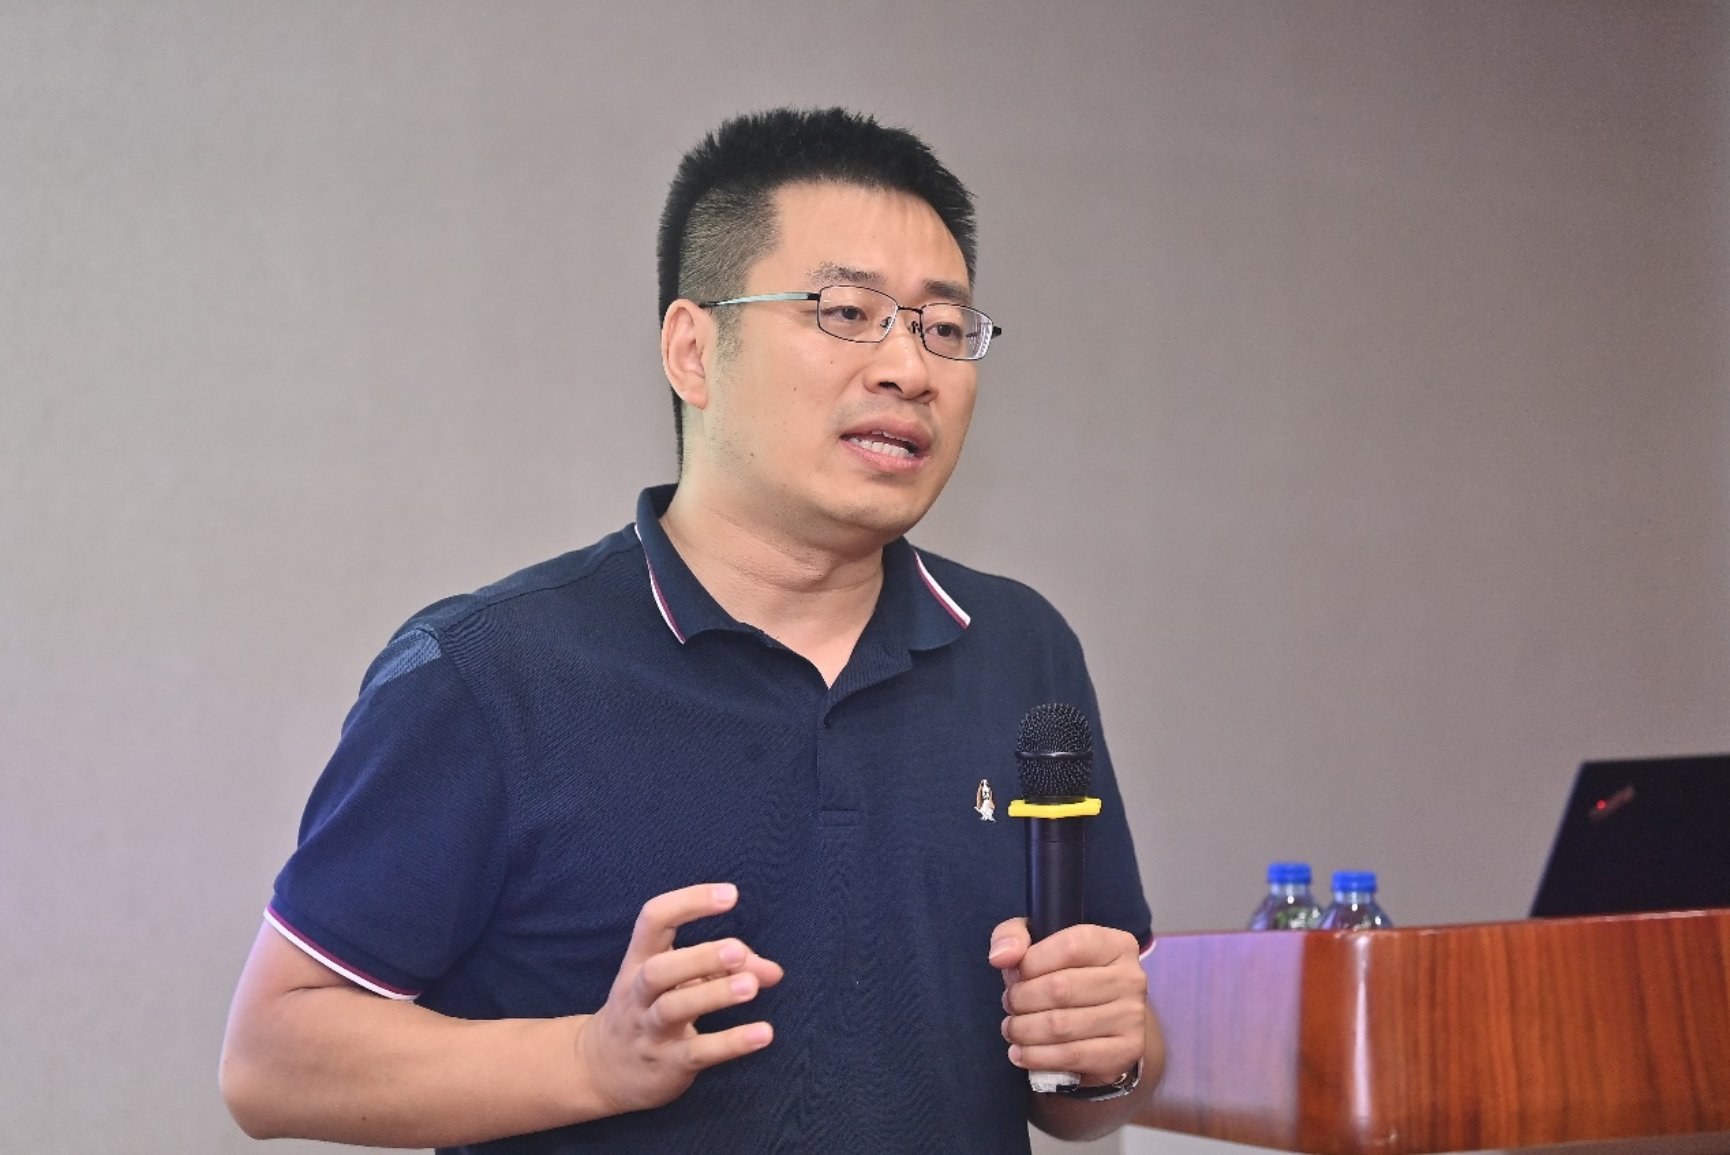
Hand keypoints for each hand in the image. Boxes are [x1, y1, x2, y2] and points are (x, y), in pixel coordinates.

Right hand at [575, 883, 782, 1114]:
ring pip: (674, 1009)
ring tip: (753, 986)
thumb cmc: (649, 1011)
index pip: (653, 920)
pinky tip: (764, 1033)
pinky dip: (731, 1043)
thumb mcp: (679, 983)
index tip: (730, 894)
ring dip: (715, 994)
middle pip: (658, 970)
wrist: (602, 1071)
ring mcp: (649, 1031)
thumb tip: (774, 972)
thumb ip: (724, 969)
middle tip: (737, 950)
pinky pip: (698, 1052)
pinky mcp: (667, 1064)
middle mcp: (638, 993)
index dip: (688, 902)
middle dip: (699, 957)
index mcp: (639, 961)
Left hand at [988, 917, 1145, 1086]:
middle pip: (1060, 988)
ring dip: (1024, 1030)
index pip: (1069, 947)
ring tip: (1012, 1029)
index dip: (1031, 963)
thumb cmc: (1066, 977)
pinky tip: (1021, 1053)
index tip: (1015, 975)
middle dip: (1021, 1000)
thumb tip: (1001, 957)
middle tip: (1009, 1005)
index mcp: (1116, 944)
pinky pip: (1071, 1056)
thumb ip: (1012, 937)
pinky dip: (1037, 1057)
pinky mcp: (1126, 1051)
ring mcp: (1132, 1016)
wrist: (1106, 1025)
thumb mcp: (1039, 944)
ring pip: (1061, 1026)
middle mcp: (1131, 978)